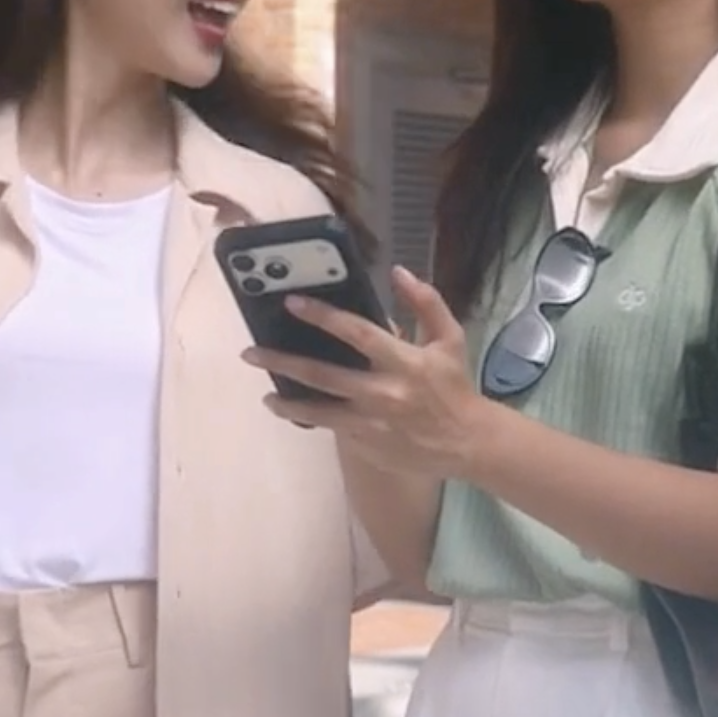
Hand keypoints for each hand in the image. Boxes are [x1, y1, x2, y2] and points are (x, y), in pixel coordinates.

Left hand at [255, 269, 486, 481]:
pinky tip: (294, 409)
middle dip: (281, 361)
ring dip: (286, 401)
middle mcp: (383, 392)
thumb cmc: (455, 386)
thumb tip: (399, 272)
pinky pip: (331, 428)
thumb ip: (426, 303)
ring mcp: (372, 423)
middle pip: (322, 375)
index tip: (292, 302)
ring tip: (265, 394)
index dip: (322, 316)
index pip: (357, 332)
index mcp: (405, 362)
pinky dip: (310, 418)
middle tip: (250, 353)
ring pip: (317, 410)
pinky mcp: (367, 444)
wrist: (467, 443)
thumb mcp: (450, 339)